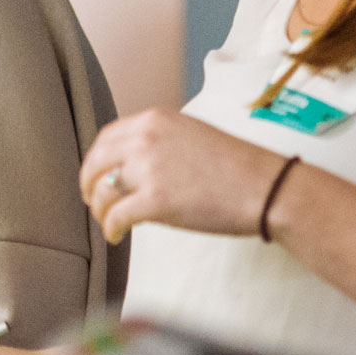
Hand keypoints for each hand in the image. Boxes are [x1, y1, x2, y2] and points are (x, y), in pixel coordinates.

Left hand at [80, 108, 285, 243]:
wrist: (266, 187)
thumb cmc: (236, 168)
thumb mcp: (191, 135)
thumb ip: (158, 143)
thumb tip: (132, 167)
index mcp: (155, 119)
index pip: (106, 138)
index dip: (96, 162)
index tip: (96, 177)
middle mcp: (146, 137)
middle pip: (96, 163)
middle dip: (89, 186)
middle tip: (93, 202)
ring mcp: (149, 168)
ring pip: (102, 191)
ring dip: (100, 210)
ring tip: (108, 223)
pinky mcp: (156, 199)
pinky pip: (116, 216)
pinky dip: (110, 228)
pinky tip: (117, 235)